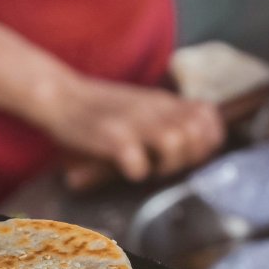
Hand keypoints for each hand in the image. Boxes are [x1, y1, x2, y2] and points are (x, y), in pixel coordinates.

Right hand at [35, 75, 224, 189]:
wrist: (60, 96)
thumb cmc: (99, 109)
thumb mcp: (140, 105)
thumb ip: (165, 117)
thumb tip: (193, 141)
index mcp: (163, 102)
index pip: (209, 116)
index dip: (208, 140)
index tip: (192, 154)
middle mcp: (153, 109)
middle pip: (197, 132)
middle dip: (190, 158)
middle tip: (170, 166)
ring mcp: (133, 122)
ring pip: (175, 142)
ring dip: (168, 165)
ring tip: (151, 169)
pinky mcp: (111, 137)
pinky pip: (138, 163)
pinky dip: (137, 173)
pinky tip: (127, 170)